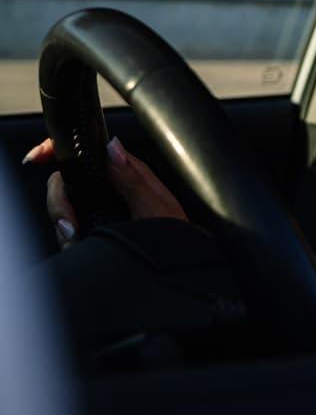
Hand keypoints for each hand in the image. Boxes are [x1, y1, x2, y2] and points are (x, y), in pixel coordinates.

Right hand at [23, 136, 187, 247]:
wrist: (176, 267)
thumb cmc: (176, 235)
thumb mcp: (155, 207)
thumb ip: (132, 178)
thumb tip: (112, 146)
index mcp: (126, 173)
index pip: (89, 153)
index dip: (60, 149)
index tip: (39, 156)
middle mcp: (110, 188)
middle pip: (65, 182)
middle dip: (59, 202)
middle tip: (70, 224)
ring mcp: (99, 209)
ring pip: (63, 207)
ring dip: (62, 224)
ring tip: (76, 238)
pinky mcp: (93, 229)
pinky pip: (68, 229)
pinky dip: (67, 238)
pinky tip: (77, 245)